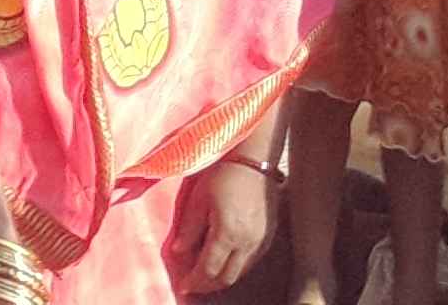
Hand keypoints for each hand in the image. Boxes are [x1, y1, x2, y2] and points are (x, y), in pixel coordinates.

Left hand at [166, 158, 275, 295]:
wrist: (254, 161)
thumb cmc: (222, 176)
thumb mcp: (197, 201)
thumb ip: (188, 230)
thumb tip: (178, 252)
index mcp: (227, 234)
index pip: (208, 270)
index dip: (194, 281)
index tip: (182, 285)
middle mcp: (247, 242)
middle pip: (226, 278)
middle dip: (207, 286)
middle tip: (193, 285)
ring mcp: (261, 240)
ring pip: (240, 272)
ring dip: (222, 277)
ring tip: (207, 275)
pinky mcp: (269, 235)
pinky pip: (251, 261)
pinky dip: (236, 267)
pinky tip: (225, 261)